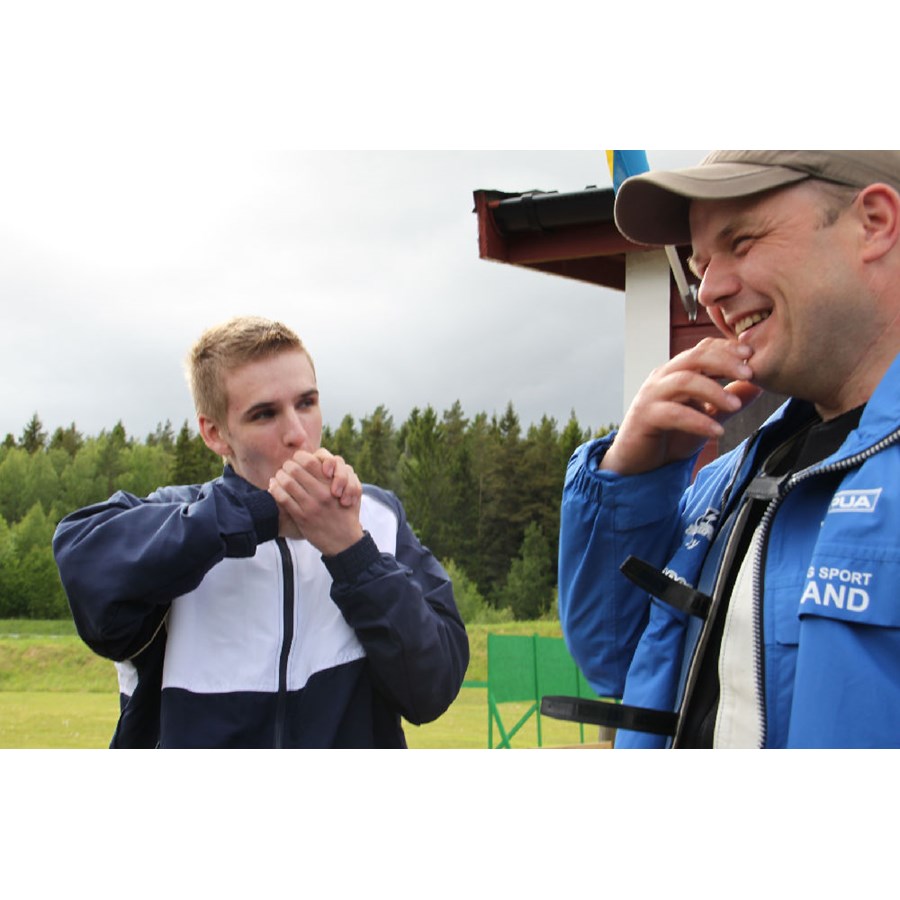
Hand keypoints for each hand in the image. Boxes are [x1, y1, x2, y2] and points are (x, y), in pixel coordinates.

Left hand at [268, 449, 363, 553]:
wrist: (345, 541)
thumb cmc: (347, 513)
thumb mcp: (352, 490)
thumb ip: (341, 474)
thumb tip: (325, 460)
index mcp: (332, 484)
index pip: (310, 460)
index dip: (300, 457)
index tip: (297, 460)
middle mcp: (321, 493)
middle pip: (295, 469)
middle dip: (287, 465)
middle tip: (285, 467)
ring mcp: (310, 505)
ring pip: (286, 482)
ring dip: (278, 476)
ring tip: (277, 476)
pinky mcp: (301, 517)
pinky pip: (282, 498)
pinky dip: (274, 489)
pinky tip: (273, 487)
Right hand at [601, 338, 761, 475]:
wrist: (639, 464)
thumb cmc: (669, 436)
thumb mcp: (707, 415)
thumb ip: (729, 399)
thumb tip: (759, 386)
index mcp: (676, 372)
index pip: (702, 349)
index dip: (727, 348)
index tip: (752, 353)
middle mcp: (662, 378)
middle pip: (695, 357)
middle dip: (724, 362)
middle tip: (750, 373)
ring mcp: (651, 395)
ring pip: (684, 381)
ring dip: (713, 390)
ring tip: (735, 405)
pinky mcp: (645, 416)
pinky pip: (674, 413)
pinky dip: (698, 421)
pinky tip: (717, 432)